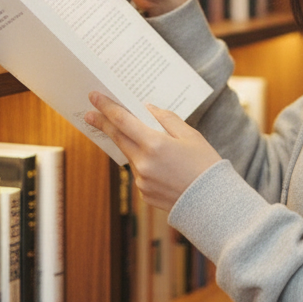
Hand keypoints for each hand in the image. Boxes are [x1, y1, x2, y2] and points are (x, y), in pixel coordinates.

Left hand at [85, 93, 220, 211]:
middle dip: (103, 124)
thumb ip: (166, 119)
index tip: (94, 97)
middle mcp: (143, 163)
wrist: (213, 204)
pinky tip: (163, 167)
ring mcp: (142, 181)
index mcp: (155, 145)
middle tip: (90, 114)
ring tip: (152, 144)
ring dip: (132, 146)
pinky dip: (145, 164)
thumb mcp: (190, 135)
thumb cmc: (205, 165)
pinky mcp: (144, 194)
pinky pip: (140, 172)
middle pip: (118, 138)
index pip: (123, 121)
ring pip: (131, 156)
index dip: (106, 107)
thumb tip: (147, 110)